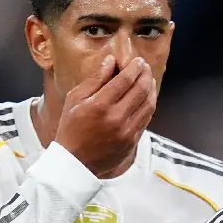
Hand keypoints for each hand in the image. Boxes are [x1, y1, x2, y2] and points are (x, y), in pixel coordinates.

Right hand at [56, 54, 157, 175]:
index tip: (137, 61)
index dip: (134, 67)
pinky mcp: (132, 141)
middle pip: (140, 90)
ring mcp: (127, 131)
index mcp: (100, 105)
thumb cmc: (71, 128)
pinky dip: (149, 105)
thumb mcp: (75, 100)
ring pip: (148, 104)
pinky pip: (146, 119)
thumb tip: (111, 60)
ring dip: (151, 89)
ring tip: (148, 79)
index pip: (125, 80)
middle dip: (145, 74)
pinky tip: (147, 97)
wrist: (75, 162)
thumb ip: (95, 79)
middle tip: (144, 66)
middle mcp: (116, 118)